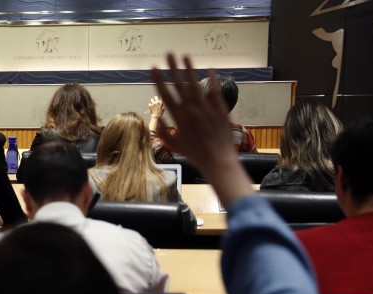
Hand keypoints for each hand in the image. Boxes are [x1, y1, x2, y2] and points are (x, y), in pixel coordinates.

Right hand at [150, 54, 252, 205]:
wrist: (218, 160)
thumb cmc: (194, 155)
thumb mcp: (174, 145)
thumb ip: (163, 131)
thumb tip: (156, 119)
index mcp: (179, 118)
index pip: (166, 94)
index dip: (158, 80)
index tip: (153, 68)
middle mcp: (191, 110)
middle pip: (180, 85)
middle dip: (173, 68)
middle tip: (168, 53)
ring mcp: (206, 108)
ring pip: (196, 85)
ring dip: (190, 69)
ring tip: (185, 56)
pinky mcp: (220, 110)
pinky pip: (214, 92)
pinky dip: (212, 80)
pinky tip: (209, 69)